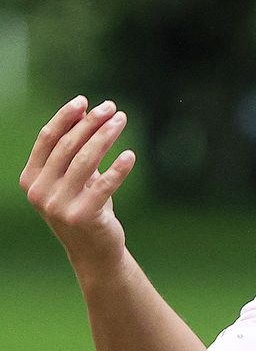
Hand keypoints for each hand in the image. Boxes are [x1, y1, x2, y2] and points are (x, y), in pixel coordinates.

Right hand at [20, 96, 135, 273]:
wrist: (94, 250)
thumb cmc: (86, 206)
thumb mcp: (75, 178)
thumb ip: (75, 150)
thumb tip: (86, 111)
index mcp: (31, 179)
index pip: (47, 139)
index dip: (65, 117)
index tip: (84, 101)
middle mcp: (39, 192)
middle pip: (67, 146)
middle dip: (91, 123)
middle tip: (111, 108)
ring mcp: (59, 206)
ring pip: (86, 161)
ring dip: (106, 136)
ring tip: (121, 120)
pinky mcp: (82, 216)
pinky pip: (104, 185)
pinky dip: (118, 169)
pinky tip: (130, 155)